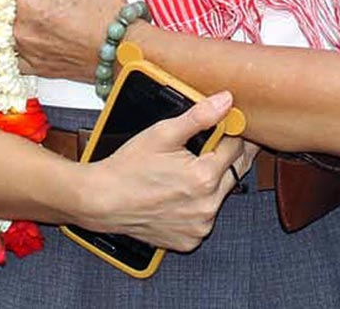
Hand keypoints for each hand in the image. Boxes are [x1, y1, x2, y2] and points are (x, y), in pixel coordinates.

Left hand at [14, 0, 125, 80]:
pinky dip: (24, 48)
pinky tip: (39, 40)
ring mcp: (25, 48)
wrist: (121, 49)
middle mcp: (21, 25)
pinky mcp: (33, 67)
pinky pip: (17, 55)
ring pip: (12, 28)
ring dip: (25, 22)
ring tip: (51, 19)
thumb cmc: (106, 12)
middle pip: (13, 4)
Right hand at [87, 91, 251, 250]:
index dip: (232, 133)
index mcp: (204, 177)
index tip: (226, 127)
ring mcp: (199, 226)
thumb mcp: (163, 133)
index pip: (236, 148)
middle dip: (228, 155)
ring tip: (189, 170)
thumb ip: (199, 116)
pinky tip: (183, 193)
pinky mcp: (190, 239)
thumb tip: (226, 101)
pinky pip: (205, 217)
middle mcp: (206, 206)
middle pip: (235, 172)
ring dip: (215, 181)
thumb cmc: (129, 167)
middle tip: (213, 145)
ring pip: (221, 195)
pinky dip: (200, 204)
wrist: (103, 200)